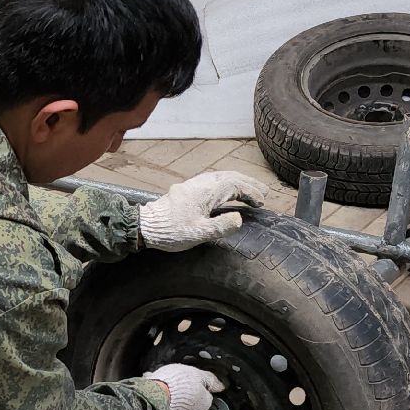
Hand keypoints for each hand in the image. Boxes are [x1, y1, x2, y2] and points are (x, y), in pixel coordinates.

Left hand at [139, 171, 266, 250]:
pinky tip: (228, 192)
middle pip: (230, 177)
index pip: (235, 186)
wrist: (145, 226)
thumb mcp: (199, 233)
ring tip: (250, 190)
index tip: (261, 202)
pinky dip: (226, 184)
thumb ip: (221, 226)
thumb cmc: (170, 231)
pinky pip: (212, 181)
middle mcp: (200, 184)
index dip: (250, 192)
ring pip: (221, 177)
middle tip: (263, 192)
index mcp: (205, 192)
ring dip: (238, 182)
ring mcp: (193, 185)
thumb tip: (239, 219)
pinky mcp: (188, 189)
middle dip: (248, 183)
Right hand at [144, 364, 226, 409]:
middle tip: (176, 384)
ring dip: (172, 399)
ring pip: (178, 408)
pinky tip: (155, 394)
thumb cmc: (175, 386)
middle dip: (185, 394)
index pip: (207, 395)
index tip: (191, 381)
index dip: (198, 386)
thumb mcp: (197, 374)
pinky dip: (161, 404)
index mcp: (205, 403)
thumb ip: (210, 379)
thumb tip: (220, 385)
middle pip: (192, 403)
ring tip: (163, 387)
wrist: (153, 398)